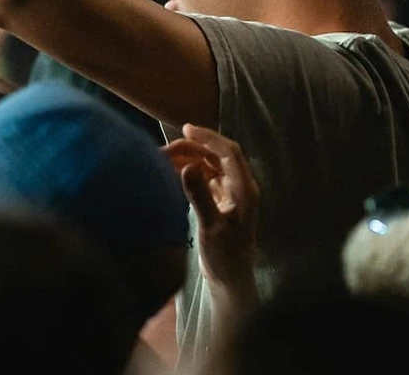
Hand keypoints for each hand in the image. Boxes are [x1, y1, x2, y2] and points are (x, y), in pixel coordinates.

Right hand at [163, 125, 259, 291]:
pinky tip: (172, 171)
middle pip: (217, 156)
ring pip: (209, 165)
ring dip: (189, 158)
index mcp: (245, 189)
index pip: (229, 153)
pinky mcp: (220, 200)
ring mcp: (230, 193)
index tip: (186, 129)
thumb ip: (200, 196)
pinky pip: (205, 177)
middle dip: (193, 148)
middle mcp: (240, 186)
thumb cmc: (224, 256)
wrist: (229, 280)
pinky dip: (190, 171)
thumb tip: (187, 166)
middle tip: (165, 150)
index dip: (209, 137)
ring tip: (164, 158)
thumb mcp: (211, 227)